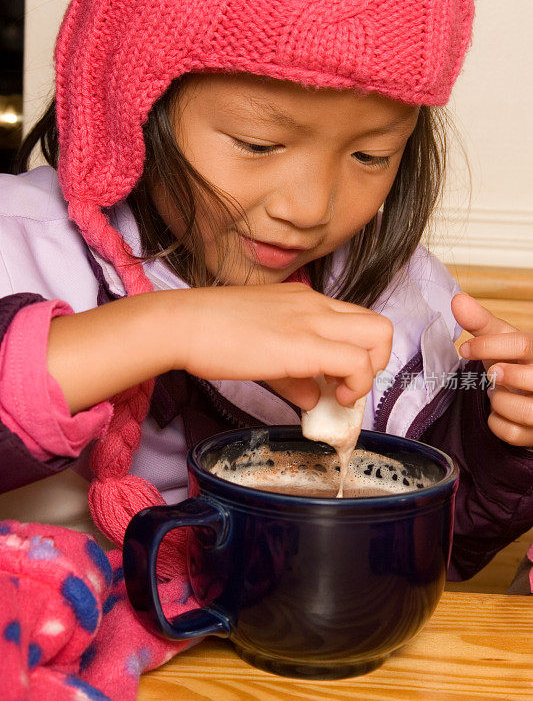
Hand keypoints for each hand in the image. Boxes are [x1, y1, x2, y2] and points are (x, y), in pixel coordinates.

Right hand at [176, 283, 392, 409]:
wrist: (183, 324)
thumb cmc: (211, 333)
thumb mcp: (261, 352)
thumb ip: (293, 375)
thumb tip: (313, 400)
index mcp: (306, 300)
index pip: (355, 321)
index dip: (356, 354)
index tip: (336, 380)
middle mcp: (317, 304)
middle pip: (379, 325)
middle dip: (376, 362)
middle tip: (346, 386)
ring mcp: (314, 320)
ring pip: (379, 336)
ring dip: (370, 373)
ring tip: (340, 394)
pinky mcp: (306, 343)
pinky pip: (356, 363)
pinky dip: (355, 386)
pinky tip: (329, 400)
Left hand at [452, 292, 532, 446]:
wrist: (530, 392)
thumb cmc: (516, 361)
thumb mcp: (502, 340)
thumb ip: (480, 322)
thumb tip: (457, 299)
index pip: (522, 344)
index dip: (488, 346)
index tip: (464, 349)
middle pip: (530, 378)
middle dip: (501, 376)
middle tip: (491, 375)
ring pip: (523, 410)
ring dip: (499, 402)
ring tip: (497, 393)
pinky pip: (513, 433)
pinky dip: (496, 422)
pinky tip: (498, 412)